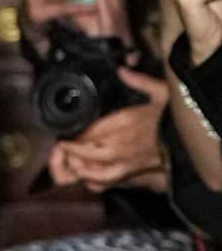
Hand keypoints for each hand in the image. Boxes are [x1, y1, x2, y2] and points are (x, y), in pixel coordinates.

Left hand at [44, 72, 166, 189]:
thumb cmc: (173, 118)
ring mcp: (124, 161)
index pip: (89, 130)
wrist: (189, 142)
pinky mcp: (129, 172)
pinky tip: (85, 174)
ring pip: (91, 168)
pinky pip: (105, 180)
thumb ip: (139, 81)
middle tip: (61, 144)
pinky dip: (91, 179)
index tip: (66, 130)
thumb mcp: (161, 92)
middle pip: (84, 151)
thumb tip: (122, 70)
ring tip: (69, 158)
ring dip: (76, 164)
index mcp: (125, 121)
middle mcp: (120, 144)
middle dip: (69, 149)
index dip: (74, 132)